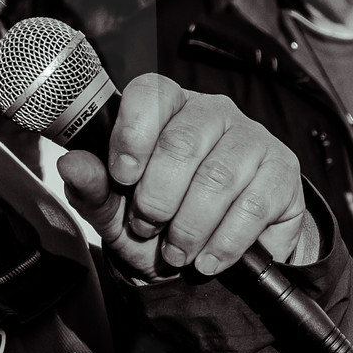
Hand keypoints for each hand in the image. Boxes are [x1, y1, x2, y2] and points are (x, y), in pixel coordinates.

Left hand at [56, 75, 313, 281]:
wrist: (222, 254)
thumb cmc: (165, 221)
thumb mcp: (120, 212)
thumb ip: (94, 189)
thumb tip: (70, 164)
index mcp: (167, 109)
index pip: (150, 93)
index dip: (133, 134)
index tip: (123, 177)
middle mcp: (212, 113)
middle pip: (181, 143)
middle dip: (157, 198)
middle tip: (149, 227)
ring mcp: (251, 138)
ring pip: (217, 178)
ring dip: (189, 226)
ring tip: (177, 252)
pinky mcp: (283, 171)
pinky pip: (252, 206)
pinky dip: (223, 242)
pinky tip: (207, 259)